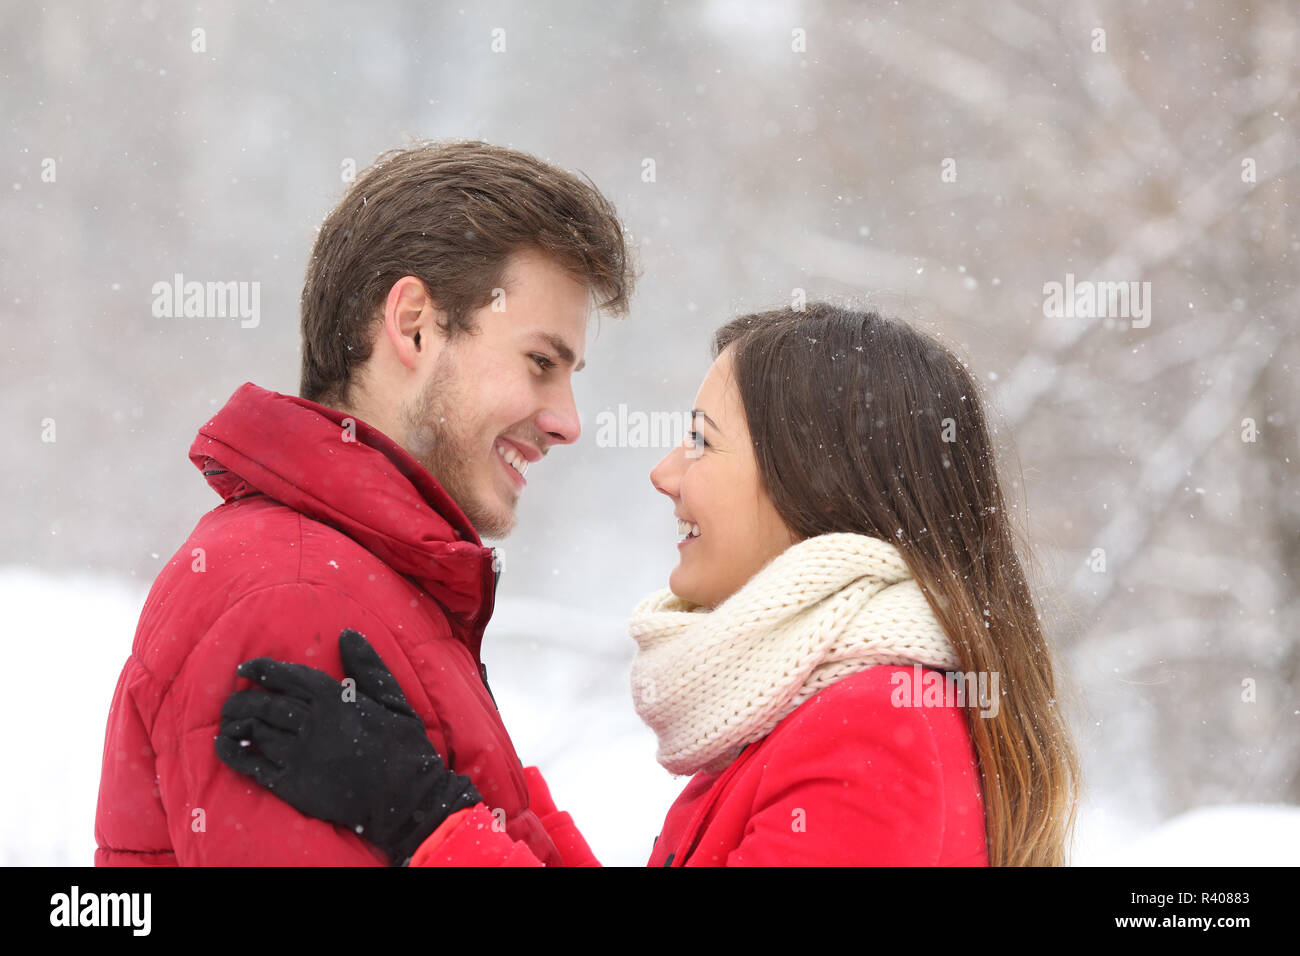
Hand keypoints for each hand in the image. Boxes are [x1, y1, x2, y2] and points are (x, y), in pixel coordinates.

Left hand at [215, 628, 481, 863]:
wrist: (405, 798)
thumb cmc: (404, 747)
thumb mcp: (394, 699)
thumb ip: (368, 666)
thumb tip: (347, 634)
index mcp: (335, 699)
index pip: (288, 677)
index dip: (262, 670)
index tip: (245, 668)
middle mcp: (312, 723)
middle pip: (265, 704)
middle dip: (242, 699)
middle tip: (231, 700)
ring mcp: (300, 755)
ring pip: (256, 732)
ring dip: (236, 723)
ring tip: (228, 720)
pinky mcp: (293, 785)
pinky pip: (253, 765)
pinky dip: (234, 753)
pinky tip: (224, 746)